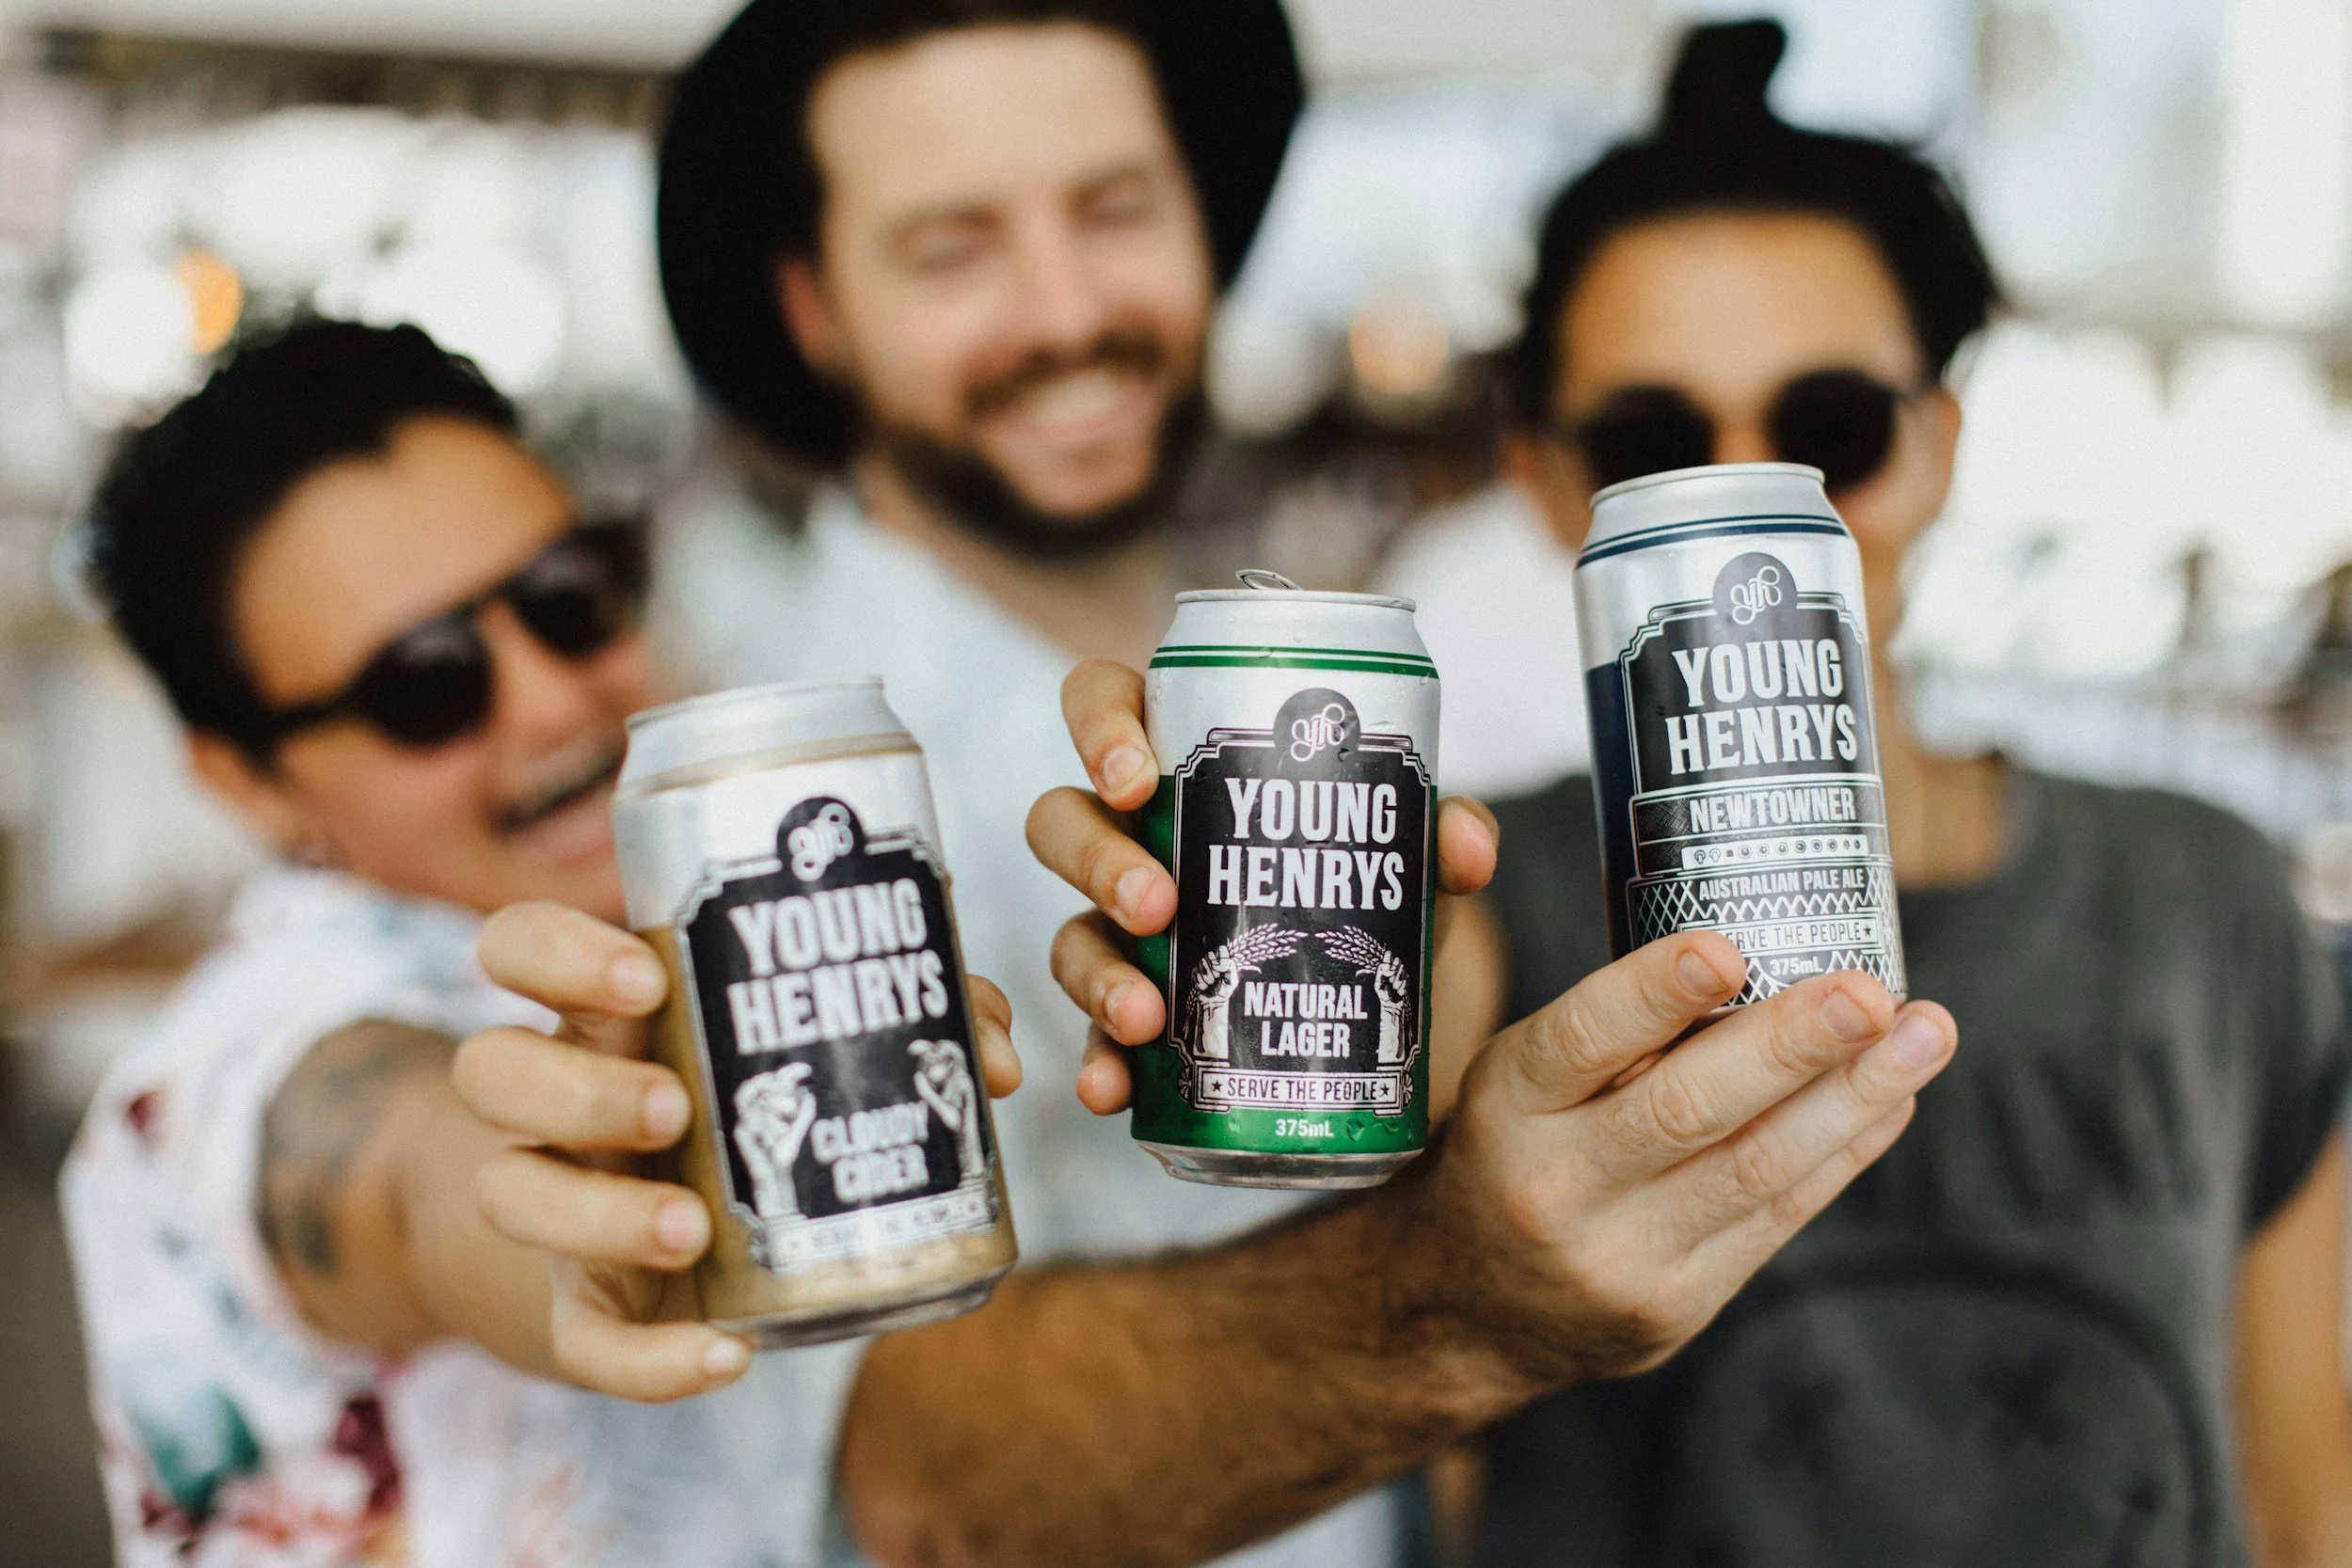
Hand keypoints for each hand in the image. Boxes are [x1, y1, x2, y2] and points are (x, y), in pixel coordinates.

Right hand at [452, 900, 1022, 1402]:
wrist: (681, 1237)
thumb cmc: (756, 1103)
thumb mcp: (812, 1041)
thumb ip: (913, 1016)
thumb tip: (992, 1056)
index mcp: (604, 1014)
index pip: (517, 948)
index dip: (558, 952)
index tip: (650, 975)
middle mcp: (556, 1104)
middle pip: (494, 1068)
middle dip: (578, 1087)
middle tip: (676, 1108)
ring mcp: (557, 1205)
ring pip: (511, 1195)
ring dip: (596, 1213)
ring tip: (690, 1227)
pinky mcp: (582, 1309)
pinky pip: (584, 1343)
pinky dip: (652, 1361)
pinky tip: (727, 1355)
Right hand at [1027, 660, 1498, 1113]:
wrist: (1368, 1004)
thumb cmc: (1355, 882)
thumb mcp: (1399, 853)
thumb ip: (1435, 833)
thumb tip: (1464, 846)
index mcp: (1181, 764)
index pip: (1103, 703)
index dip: (1099, 728)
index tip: (1137, 777)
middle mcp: (1133, 839)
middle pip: (1062, 821)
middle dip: (1098, 862)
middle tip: (1159, 905)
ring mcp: (1119, 929)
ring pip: (1067, 931)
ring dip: (1096, 972)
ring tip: (1145, 1013)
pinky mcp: (1131, 1012)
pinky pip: (1089, 1033)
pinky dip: (1096, 1061)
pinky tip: (1112, 1087)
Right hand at [1414, 930, 1955, 1388]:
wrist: (1470, 1311)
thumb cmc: (1513, 1156)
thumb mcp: (1519, 1081)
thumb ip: (1615, 1036)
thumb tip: (1761, 961)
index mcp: (1508, 1105)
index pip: (1580, 1039)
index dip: (1653, 994)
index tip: (1725, 949)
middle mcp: (1556, 1184)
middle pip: (1685, 1111)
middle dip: (1790, 1047)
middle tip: (1869, 994)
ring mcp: (1619, 1257)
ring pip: (1753, 1170)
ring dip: (1852, 1098)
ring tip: (1924, 1036)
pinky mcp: (1675, 1307)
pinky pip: (1775, 1221)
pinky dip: (1841, 1153)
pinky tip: (1891, 1101)